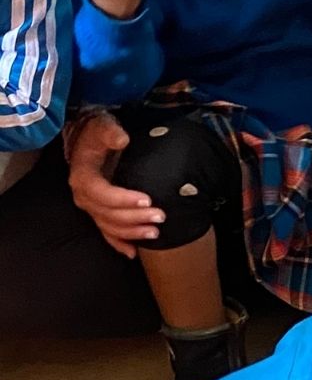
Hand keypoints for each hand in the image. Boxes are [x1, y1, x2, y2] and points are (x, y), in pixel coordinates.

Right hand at [66, 111, 163, 256]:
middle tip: (160, 216)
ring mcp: (91, 207)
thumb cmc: (97, 133)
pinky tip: (133, 252)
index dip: (123, 199)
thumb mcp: (102, 126)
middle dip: (134, 218)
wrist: (88, 140)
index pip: (101, 193)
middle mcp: (84, 196)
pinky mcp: (99, 212)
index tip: (147, 199)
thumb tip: (122, 139)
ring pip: (109, 226)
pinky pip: (107, 232)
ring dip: (131, 233)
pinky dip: (119, 244)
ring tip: (155, 233)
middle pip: (108, 214)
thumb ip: (110, 132)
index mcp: (83, 177)